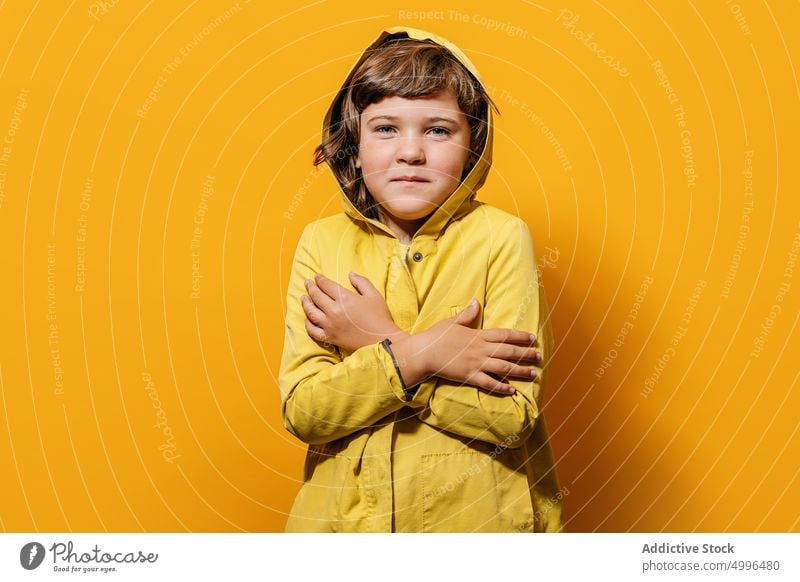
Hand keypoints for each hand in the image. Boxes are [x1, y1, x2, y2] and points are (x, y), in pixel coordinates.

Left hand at [301, 272, 402, 352]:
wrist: (382, 340)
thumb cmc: (379, 317)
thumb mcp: (373, 295)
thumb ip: (361, 282)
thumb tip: (350, 274)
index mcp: (344, 298)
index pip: (326, 285)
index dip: (320, 279)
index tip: (317, 276)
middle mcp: (334, 310)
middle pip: (316, 296)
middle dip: (310, 287)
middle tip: (307, 283)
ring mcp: (330, 325)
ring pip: (311, 312)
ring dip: (305, 303)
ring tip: (303, 298)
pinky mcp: (330, 337)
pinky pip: (313, 330)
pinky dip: (308, 324)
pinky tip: (307, 318)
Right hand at [411, 299, 541, 394]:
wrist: (423, 352)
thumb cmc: (436, 336)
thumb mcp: (452, 322)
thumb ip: (467, 314)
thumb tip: (476, 302)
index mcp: (478, 335)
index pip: (504, 335)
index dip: (520, 336)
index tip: (532, 337)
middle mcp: (481, 349)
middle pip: (508, 351)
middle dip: (526, 354)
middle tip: (540, 356)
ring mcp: (476, 363)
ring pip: (503, 368)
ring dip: (519, 371)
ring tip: (533, 373)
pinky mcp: (469, 376)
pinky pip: (489, 383)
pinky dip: (501, 387)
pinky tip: (512, 391)